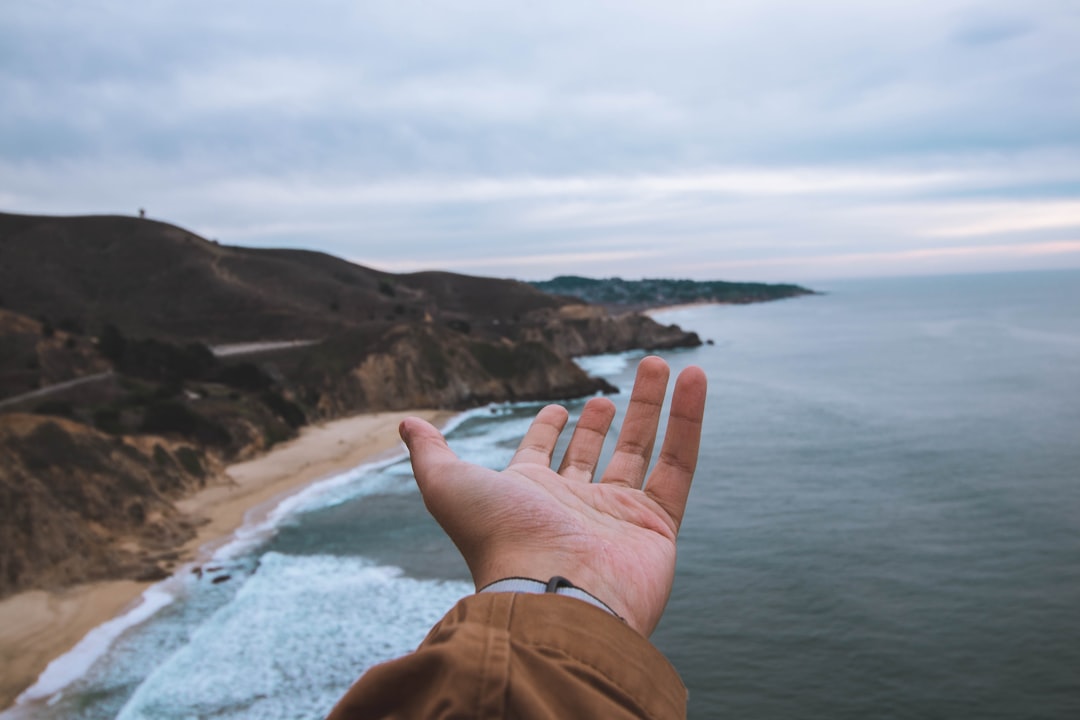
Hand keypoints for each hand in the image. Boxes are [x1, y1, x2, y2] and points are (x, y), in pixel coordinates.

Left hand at [398, 356, 706, 636]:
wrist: (554, 595)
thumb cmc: (499, 539)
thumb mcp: (450, 485)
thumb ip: (431, 453)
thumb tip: (406, 424)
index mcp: (530, 496)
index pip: (542, 456)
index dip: (547, 431)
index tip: (558, 409)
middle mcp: (574, 506)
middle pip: (595, 451)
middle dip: (603, 419)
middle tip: (610, 389)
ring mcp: (618, 517)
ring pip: (641, 450)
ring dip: (651, 407)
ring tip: (657, 365)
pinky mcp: (657, 526)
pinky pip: (679, 465)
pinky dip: (689, 421)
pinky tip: (695, 379)